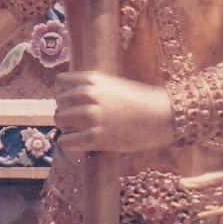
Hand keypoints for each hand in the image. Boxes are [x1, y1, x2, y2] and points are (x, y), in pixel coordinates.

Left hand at [54, 70, 173, 154]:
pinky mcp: (95, 137)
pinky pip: (66, 142)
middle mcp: (88, 94)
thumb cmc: (144, 101)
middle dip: (67, 113)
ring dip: (67, 128)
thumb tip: (74, 99)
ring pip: (60, 121)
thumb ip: (95, 88)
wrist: (163, 116)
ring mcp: (91, 116)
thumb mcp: (115, 85)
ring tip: (81, 133)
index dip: (66, 94)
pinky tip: (79, 144)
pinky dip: (69, 144)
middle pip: (59, 104)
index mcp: (93, 79)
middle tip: (80, 123)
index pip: (61, 82)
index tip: (73, 103)